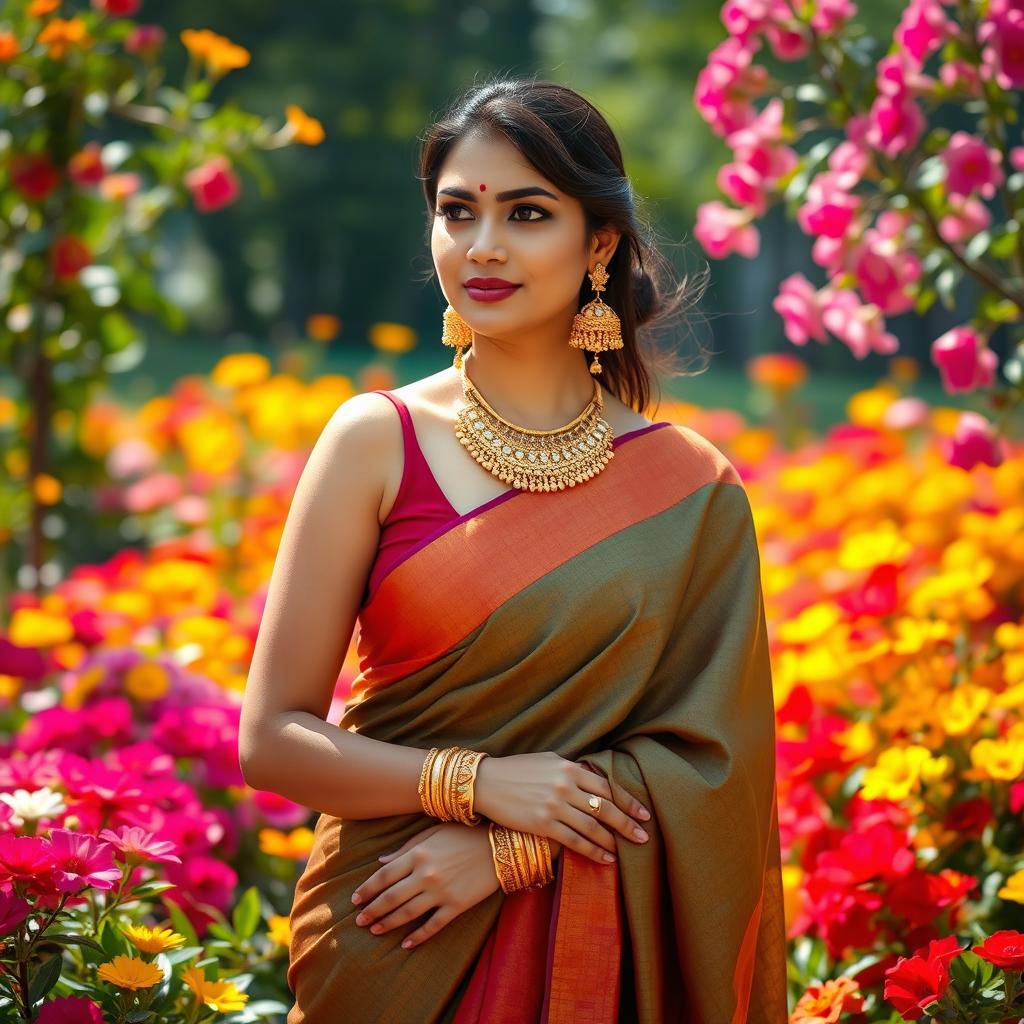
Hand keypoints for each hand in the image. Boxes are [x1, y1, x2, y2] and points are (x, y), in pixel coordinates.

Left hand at [350, 822, 499, 950]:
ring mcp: (442, 892)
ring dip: (388, 923)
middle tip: (359, 921)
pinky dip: (418, 936)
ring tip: (374, 931)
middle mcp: (426, 874)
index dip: (367, 889)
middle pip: (392, 897)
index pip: (384, 876)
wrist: (501, 846)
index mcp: (419, 854)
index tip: (355, 899)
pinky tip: (406, 943)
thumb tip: (381, 862)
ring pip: (408, 913)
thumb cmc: (465, 834)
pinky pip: (433, 925)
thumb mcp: (434, 833)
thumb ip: (407, 847)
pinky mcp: (457, 905)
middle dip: (372, 910)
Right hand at [473, 753, 650, 866]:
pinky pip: (574, 841)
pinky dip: (592, 851)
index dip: (627, 801)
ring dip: (612, 841)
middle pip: (605, 808)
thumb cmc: (517, 769)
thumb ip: (571, 770)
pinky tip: (605, 859)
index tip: (643, 813)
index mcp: (569, 768)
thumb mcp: (548, 761)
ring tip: (625, 850)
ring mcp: (554, 806)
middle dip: (627, 823)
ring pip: (592, 827)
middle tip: (644, 836)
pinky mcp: (542, 824)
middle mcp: (565, 786)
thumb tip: (593, 777)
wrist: (486, 783)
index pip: (607, 787)